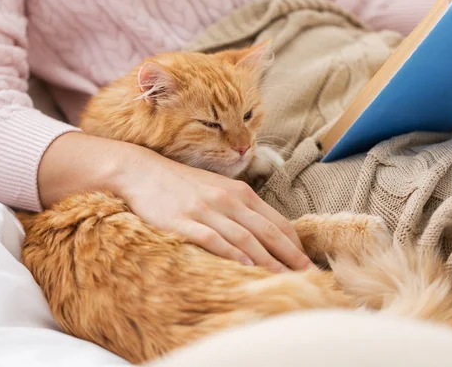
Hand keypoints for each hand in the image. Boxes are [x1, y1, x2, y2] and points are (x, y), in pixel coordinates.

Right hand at [39, 132, 311, 272]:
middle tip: (309, 276)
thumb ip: (239, 207)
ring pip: (246, 238)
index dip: (295, 244)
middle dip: (291, 256)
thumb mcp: (216, 188)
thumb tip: (262, 231)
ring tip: (285, 280)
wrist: (141, 171)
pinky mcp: (184, 221)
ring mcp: (206, 210)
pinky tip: (246, 270)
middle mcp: (227, 199)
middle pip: (267, 231)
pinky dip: (233, 255)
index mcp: (239, 192)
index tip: (308, 262)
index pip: (276, 221)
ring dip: (268, 260)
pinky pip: (214, 240)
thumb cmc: (181, 183)